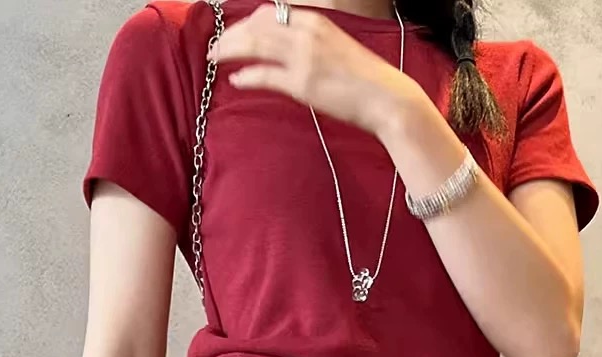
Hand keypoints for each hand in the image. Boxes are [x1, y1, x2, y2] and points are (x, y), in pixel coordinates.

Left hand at [211, 8, 422, 137]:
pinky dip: (246, 76)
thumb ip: (310, 44)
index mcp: (314, 21)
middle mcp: (306, 33)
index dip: (245, 23)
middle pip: (255, 26)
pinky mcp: (302, 84)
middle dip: (230, 35)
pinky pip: (264, 75)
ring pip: (254, 45)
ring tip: (214, 59)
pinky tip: (235, 79)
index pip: (269, 13)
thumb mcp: (335, 48)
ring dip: (229, 51)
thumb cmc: (364, 79)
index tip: (234, 33)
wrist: (387, 97)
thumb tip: (287, 52)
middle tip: (214, 47)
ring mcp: (303, 57)